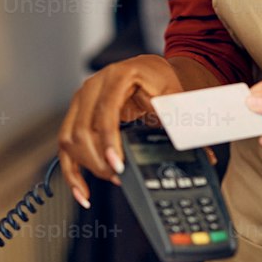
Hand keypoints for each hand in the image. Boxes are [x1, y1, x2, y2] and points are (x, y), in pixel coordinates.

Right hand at [57, 55, 183, 204]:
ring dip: (86, 166)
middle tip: (120, 175)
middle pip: (82, 130)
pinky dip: (72, 171)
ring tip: (111, 178)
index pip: (105, 113)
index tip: (118, 165)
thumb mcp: (174, 94)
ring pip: (69, 139)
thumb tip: (195, 147)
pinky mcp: (76, 115)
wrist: (151, 71)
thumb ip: (179, 119)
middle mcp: (93, 85)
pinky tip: (82, 191)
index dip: (109, 142)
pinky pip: (66, 146)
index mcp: (117, 76)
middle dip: (99, 160)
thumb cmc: (161, 79)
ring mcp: (81, 100)